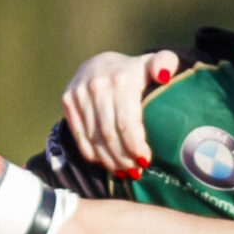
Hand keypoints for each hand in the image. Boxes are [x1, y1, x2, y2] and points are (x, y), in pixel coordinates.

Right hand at [62, 49, 177, 178]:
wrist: (100, 63)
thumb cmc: (133, 71)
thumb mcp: (153, 62)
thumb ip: (166, 62)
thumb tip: (163, 76)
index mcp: (122, 79)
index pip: (127, 122)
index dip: (135, 146)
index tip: (145, 160)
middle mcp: (98, 85)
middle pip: (110, 134)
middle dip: (123, 157)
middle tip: (135, 170)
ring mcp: (80, 94)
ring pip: (94, 138)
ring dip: (109, 160)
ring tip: (122, 170)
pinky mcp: (68, 101)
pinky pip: (79, 136)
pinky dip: (92, 154)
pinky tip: (105, 162)